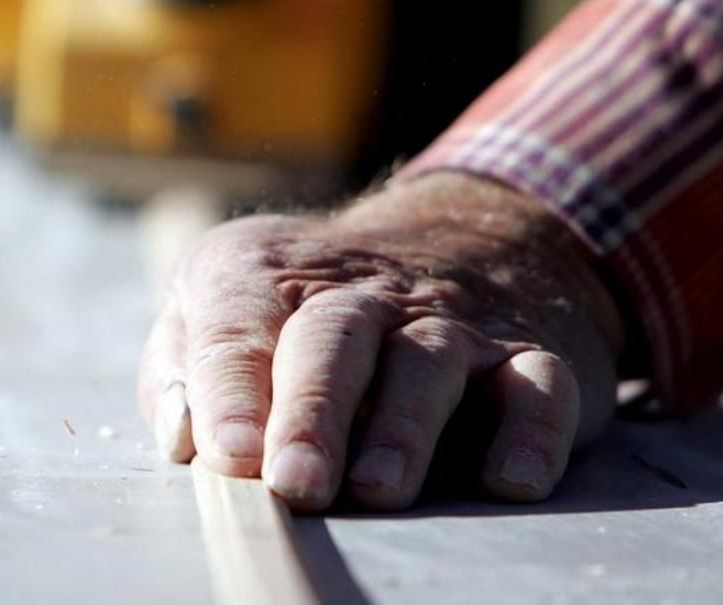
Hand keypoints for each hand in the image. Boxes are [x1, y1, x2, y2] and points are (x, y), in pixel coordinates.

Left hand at [138, 171, 623, 510]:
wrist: (455, 235)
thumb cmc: (308, 300)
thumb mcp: (223, 298)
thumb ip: (185, 363)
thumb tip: (187, 435)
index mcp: (266, 274)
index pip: (237, 325)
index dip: (229, 389)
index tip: (228, 455)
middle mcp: (362, 293)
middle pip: (334, 339)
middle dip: (313, 411)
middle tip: (297, 485)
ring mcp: (449, 321)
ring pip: (427, 361)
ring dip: (404, 426)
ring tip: (379, 488)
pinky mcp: (526, 351)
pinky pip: (537, 386)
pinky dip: (531, 431)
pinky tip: (511, 479)